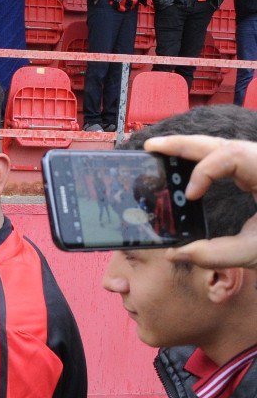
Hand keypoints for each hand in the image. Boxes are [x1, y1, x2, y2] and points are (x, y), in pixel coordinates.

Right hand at [145, 134, 256, 269]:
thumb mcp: (256, 253)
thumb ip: (215, 254)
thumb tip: (174, 254)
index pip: (231, 156)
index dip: (205, 172)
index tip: (191, 196)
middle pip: (222, 143)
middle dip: (184, 144)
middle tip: (151, 147)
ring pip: (224, 148)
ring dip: (190, 149)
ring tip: (158, 150)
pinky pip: (227, 160)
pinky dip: (202, 161)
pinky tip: (182, 166)